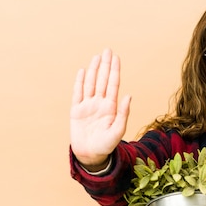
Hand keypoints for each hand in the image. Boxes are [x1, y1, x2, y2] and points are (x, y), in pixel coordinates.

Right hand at [70, 48, 131, 169]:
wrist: (91, 155)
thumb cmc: (106, 145)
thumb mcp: (118, 131)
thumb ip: (123, 113)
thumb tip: (129, 95)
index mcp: (111, 107)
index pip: (113, 84)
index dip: (114, 70)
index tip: (116, 57)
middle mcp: (100, 103)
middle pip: (102, 80)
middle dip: (105, 65)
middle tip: (107, 50)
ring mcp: (88, 106)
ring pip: (90, 83)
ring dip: (93, 70)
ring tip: (97, 57)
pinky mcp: (76, 110)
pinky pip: (77, 93)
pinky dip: (79, 82)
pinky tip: (82, 71)